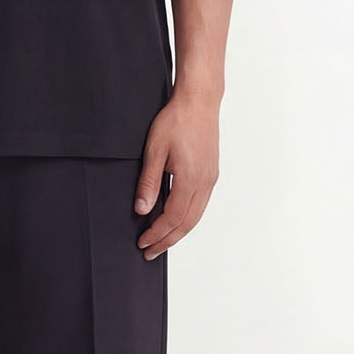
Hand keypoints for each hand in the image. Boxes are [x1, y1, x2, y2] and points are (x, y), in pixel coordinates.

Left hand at [133, 87, 220, 257]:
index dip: (156, 234)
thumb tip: (141, 210)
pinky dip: (187, 218)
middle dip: (167, 240)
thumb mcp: (154, 151)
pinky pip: (200, 204)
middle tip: (150, 251)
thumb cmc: (176, 121)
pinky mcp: (211, 173)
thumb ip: (148, 183)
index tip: (143, 242)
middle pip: (187, 224)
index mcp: (190, 180)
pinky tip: (176, 219)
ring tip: (162, 240)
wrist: (199, 101)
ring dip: (178, 232)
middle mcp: (204, 183)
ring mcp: (210, 179)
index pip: (172, 218)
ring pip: (196, 216)